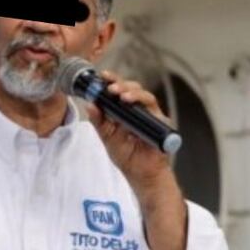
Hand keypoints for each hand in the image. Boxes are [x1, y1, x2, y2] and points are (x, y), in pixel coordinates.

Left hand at [85, 71, 174, 193]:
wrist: (142, 174)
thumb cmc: (127, 157)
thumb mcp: (108, 138)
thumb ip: (100, 123)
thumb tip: (89, 105)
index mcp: (125, 112)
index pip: (119, 91)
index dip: (112, 81)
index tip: (102, 76)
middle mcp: (139, 111)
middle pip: (133, 89)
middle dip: (121, 84)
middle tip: (109, 85)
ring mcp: (151, 115)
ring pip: (144, 95)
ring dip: (131, 92)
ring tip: (119, 94)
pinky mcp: (160, 122)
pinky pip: (153, 108)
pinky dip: (141, 102)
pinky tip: (130, 102)